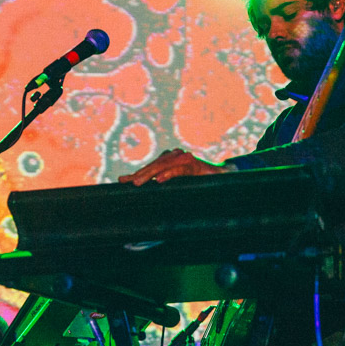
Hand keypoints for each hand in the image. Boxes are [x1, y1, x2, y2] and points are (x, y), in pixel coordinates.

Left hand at [118, 148, 233, 185]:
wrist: (222, 176)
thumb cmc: (199, 181)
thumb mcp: (179, 183)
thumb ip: (165, 182)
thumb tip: (148, 190)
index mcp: (170, 158)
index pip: (150, 166)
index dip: (137, 173)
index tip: (122, 180)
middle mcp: (176, 155)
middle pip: (154, 165)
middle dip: (140, 174)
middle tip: (126, 182)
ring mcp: (184, 158)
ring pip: (163, 165)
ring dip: (149, 174)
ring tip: (138, 183)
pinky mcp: (194, 164)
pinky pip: (179, 169)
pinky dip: (169, 174)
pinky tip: (159, 180)